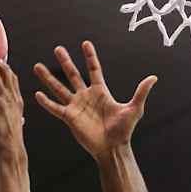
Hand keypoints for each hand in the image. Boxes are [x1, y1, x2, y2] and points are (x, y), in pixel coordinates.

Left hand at [0, 55, 24, 158]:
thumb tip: (21, 120)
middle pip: (5, 71)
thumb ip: (17, 119)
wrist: (12, 149)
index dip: (3, 66)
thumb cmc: (11, 141)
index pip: (12, 78)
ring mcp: (6, 100)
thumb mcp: (15, 125)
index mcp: (17, 101)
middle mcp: (13, 98)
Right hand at [33, 41, 156, 160]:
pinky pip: (55, 108)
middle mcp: (86, 97)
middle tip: (58, 48)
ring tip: (37, 66)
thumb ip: (141, 92)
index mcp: (101, 92)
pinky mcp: (69, 118)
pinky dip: (46, 102)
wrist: (113, 148)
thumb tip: (153, 77)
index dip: (90, 57)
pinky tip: (36, 94)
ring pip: (59, 88)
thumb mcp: (134, 109)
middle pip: (73, 75)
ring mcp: (76, 106)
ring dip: (48, 78)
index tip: (85, 43)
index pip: (94, 70)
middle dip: (66, 62)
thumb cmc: (124, 130)